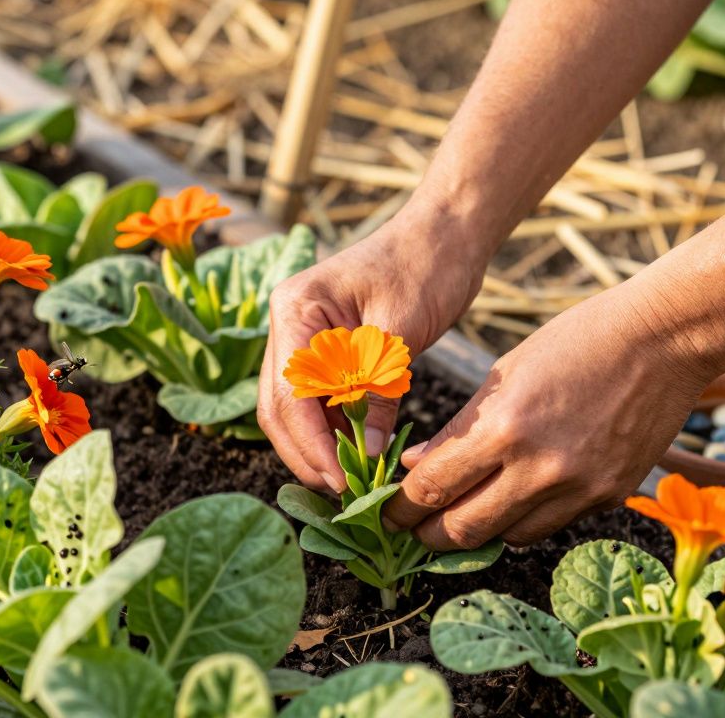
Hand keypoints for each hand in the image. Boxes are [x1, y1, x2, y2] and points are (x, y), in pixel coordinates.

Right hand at [257, 196, 488, 492]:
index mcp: (296, 310)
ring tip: (350, 483)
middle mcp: (289, 325)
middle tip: (341, 493)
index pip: (287, 392)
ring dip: (316, 447)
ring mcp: (305, 339)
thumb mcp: (401, 331)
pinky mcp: (328, 351)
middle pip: (277, 406)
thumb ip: (377, 390)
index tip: (340, 479)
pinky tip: (357, 456)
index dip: (310, 443)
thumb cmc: (426, 265)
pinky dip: (333, 430)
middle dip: (305, 454)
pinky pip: (319, 400)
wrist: (447, 232)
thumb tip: (365, 454)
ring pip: (293, 409)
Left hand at [381, 283, 719, 548]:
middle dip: (426, 536)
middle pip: (463, 528)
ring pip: (507, 537)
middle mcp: (539, 467)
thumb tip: (415, 469)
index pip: (432, 488)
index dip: (401, 508)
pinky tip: (508, 504)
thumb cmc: (575, 341)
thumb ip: (458, 430)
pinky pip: (550, 526)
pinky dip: (521, 522)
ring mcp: (578, 488)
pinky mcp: (609, 497)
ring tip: (456, 519)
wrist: (663, 338)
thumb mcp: (501, 374)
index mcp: (502, 428)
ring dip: (475, 532)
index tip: (386, 512)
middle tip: (408, 532)